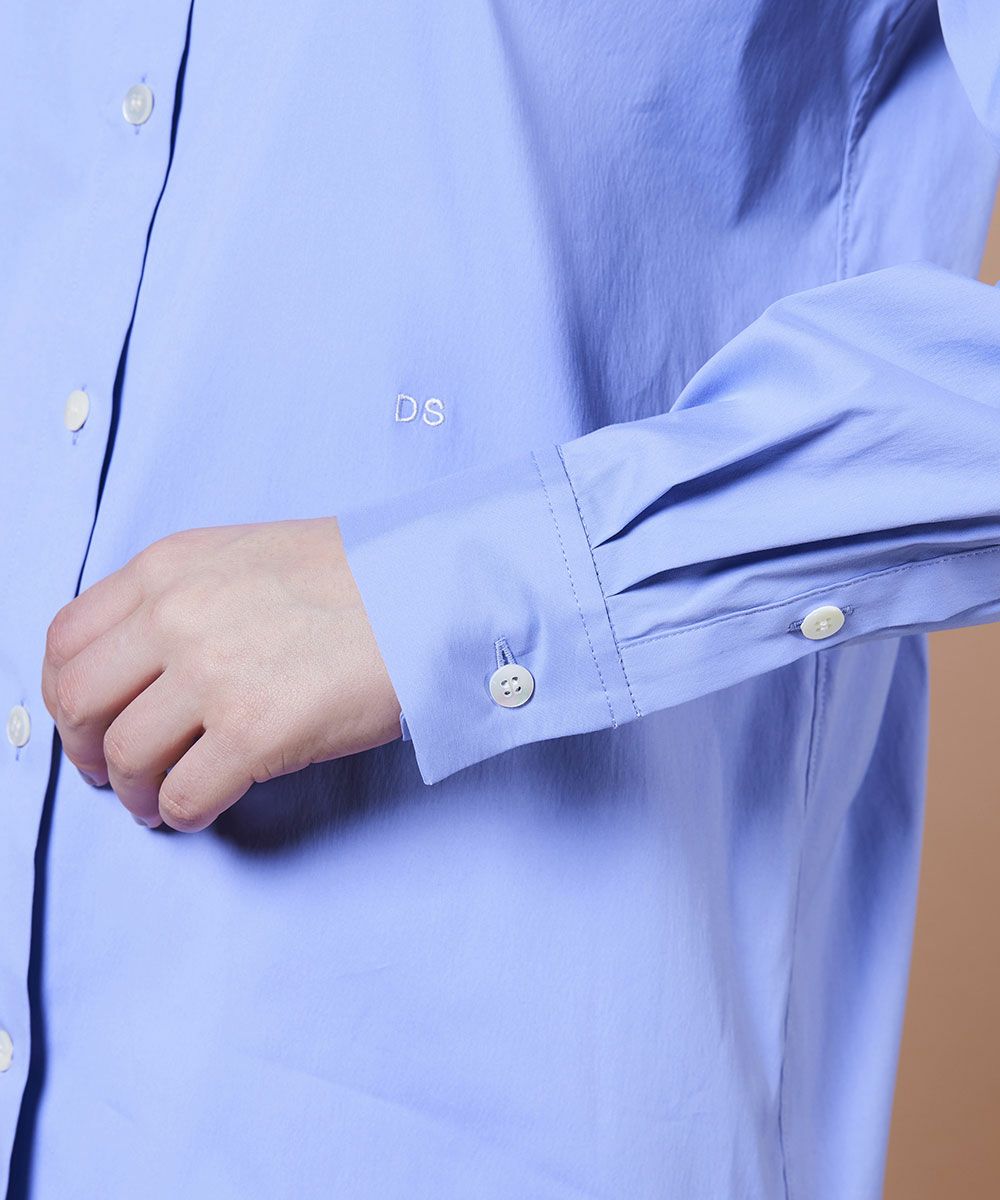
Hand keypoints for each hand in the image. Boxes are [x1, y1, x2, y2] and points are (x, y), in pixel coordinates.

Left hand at [41, 517, 401, 831]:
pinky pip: (183, 796)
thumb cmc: (359, 575)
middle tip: (111, 770)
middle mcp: (178, 616)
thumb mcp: (247, 555)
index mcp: (169, 568)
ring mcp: (214, 676)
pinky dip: (180, 813)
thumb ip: (183, 596)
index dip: (66, 694)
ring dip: (133, 791)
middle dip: (85, 750)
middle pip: (79, 704)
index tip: (87, 720)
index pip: (67, 639)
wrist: (434, 590)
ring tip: (157, 798)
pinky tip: (200, 808)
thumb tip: (142, 664)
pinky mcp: (256, 733)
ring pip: (124, 758)